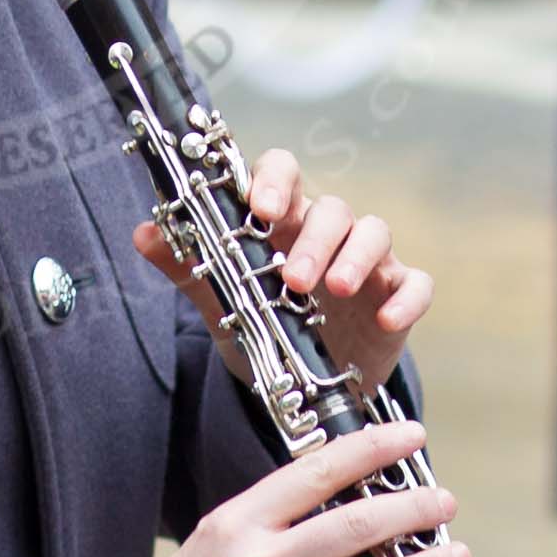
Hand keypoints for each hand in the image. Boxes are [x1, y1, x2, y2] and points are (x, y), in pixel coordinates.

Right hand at [124, 421, 472, 556]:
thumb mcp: (218, 540)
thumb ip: (279, 524)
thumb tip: (350, 509)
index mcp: (239, 524)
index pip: (317, 472)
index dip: (371, 450)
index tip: (409, 438)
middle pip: (355, 526)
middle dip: (411, 508)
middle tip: (441, 501)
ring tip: (455, 556)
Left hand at [132, 147, 431, 392]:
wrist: (300, 382)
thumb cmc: (260, 321)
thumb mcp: (217, 298)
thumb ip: (183, 264)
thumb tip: (142, 233)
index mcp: (280, 220)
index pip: (282, 174)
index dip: (274, 181)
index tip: (259, 208)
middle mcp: (325, 232)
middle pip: (329, 207)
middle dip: (312, 238)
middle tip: (292, 278)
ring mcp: (366, 262)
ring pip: (373, 231)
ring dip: (355, 257)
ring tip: (333, 289)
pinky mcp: (396, 295)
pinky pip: (415, 283)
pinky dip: (406, 296)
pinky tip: (387, 319)